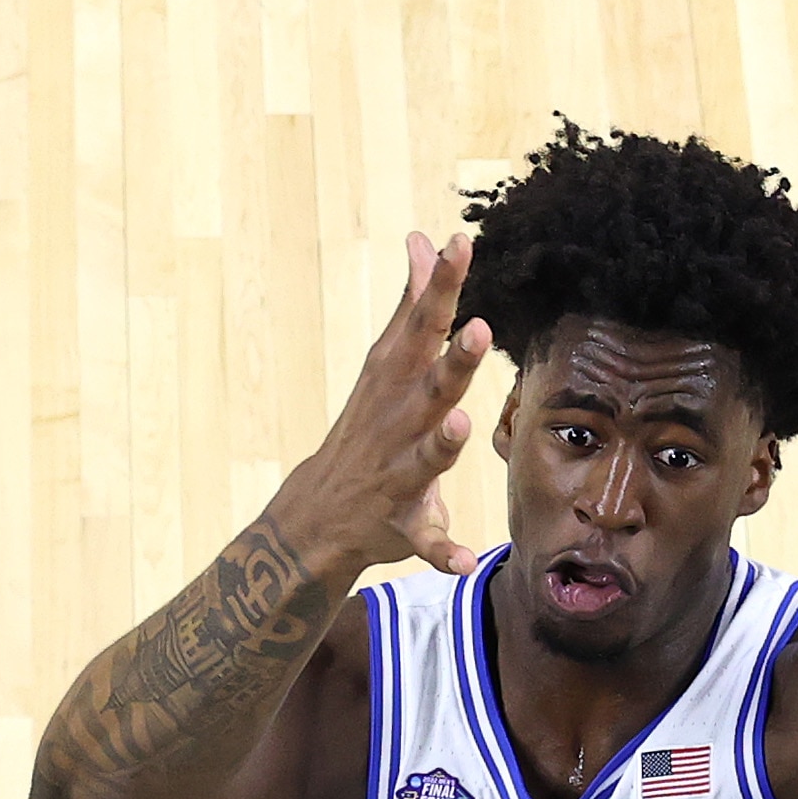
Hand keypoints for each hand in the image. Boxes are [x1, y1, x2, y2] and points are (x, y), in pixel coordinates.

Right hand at [267, 232, 491, 576]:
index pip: (422, 325)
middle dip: (453, 360)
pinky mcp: (403, 524)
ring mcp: (398, 474)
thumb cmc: (368, 426)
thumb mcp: (385, 363)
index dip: (443, 285)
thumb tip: (423, 239)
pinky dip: (445, 552)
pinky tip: (466, 559)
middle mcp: (398, 423)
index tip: (460, 241)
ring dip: (443, 444)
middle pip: (430, 386)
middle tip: (480, 328)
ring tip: (462, 422)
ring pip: (426, 458)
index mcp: (396, 382)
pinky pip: (427, 542)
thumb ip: (410, 305)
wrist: (317, 513)